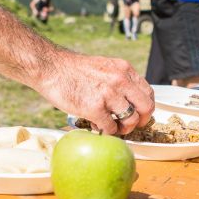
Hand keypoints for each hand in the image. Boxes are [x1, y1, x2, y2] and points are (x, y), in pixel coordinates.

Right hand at [38, 52, 154, 135]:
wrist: (51, 67)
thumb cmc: (73, 70)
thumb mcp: (104, 67)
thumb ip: (118, 81)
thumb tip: (127, 101)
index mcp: (124, 69)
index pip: (147, 93)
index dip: (145, 108)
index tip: (138, 115)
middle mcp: (120, 80)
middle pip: (146, 108)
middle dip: (140, 121)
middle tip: (129, 125)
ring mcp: (108, 94)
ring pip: (131, 120)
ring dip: (123, 129)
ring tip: (111, 126)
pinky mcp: (95, 107)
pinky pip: (110, 128)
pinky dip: (106, 131)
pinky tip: (96, 125)